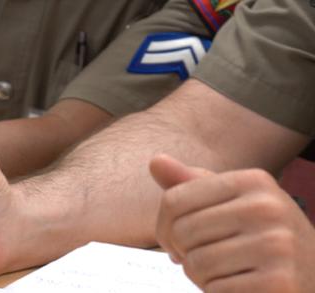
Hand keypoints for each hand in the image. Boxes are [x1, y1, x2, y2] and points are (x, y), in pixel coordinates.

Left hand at [151, 155, 314, 291]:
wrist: (312, 277)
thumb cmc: (261, 238)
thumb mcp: (232, 203)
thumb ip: (192, 185)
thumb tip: (155, 161)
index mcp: (253, 181)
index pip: (173, 200)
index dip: (164, 228)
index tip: (179, 241)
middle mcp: (269, 208)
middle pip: (182, 232)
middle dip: (185, 253)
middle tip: (209, 259)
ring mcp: (278, 246)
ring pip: (196, 264)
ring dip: (202, 276)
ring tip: (227, 272)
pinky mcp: (278, 282)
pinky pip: (216, 290)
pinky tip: (241, 287)